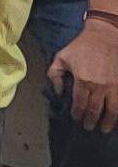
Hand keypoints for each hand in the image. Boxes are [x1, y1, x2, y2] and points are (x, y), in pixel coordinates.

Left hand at [54, 18, 117, 134]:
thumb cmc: (81, 47)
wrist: (105, 37)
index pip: (79, 104)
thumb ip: (54, 75)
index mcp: (82, 80)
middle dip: (90, 121)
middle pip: (95, 110)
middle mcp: (98, 86)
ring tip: (103, 129)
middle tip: (88, 127)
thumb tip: (57, 92)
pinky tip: (116, 119)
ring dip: (107, 122)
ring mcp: (113, 87)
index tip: (75, 118)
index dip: (77, 114)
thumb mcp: (61, 57)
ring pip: (112, 111)